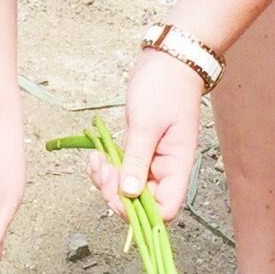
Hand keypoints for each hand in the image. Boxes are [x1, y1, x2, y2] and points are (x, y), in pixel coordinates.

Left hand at [90, 49, 203, 222]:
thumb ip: (137, 160)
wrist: (167, 60)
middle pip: (142, 204)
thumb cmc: (165, 87)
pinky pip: (120, 171)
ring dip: (106, 182)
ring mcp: (150, 161)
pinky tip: (96, 156)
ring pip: (126, 189)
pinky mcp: (136, 150)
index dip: (143, 213)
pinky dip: (105, 169)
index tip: (120, 195)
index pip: (166, 209)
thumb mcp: (147, 123)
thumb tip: (129, 194)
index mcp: (177, 167)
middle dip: (116, 194)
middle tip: (102, 172)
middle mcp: (165, 169)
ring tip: (96, 161)